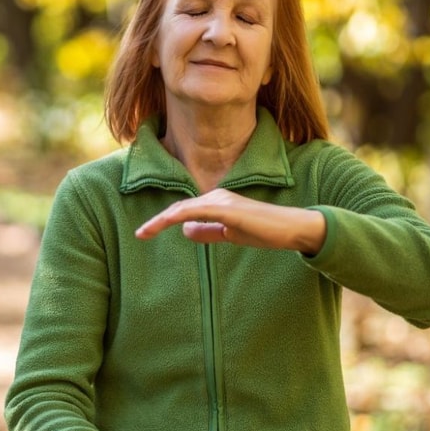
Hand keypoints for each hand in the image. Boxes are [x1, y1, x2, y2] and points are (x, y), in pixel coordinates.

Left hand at [135, 189, 326, 253]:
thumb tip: (184, 230)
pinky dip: (175, 217)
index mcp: (216, 202)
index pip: (184, 211)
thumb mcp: (229, 234)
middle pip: (179, 208)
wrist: (290, 228)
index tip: (145, 233)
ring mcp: (221, 200)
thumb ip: (208, 232)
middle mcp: (216, 196)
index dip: (163, 220)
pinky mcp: (226, 208)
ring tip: (143, 233)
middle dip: (157, 221)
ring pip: (182, 209)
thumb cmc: (264, 231)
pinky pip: (195, 211)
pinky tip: (162, 225)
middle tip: (139, 234)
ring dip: (160, 221)